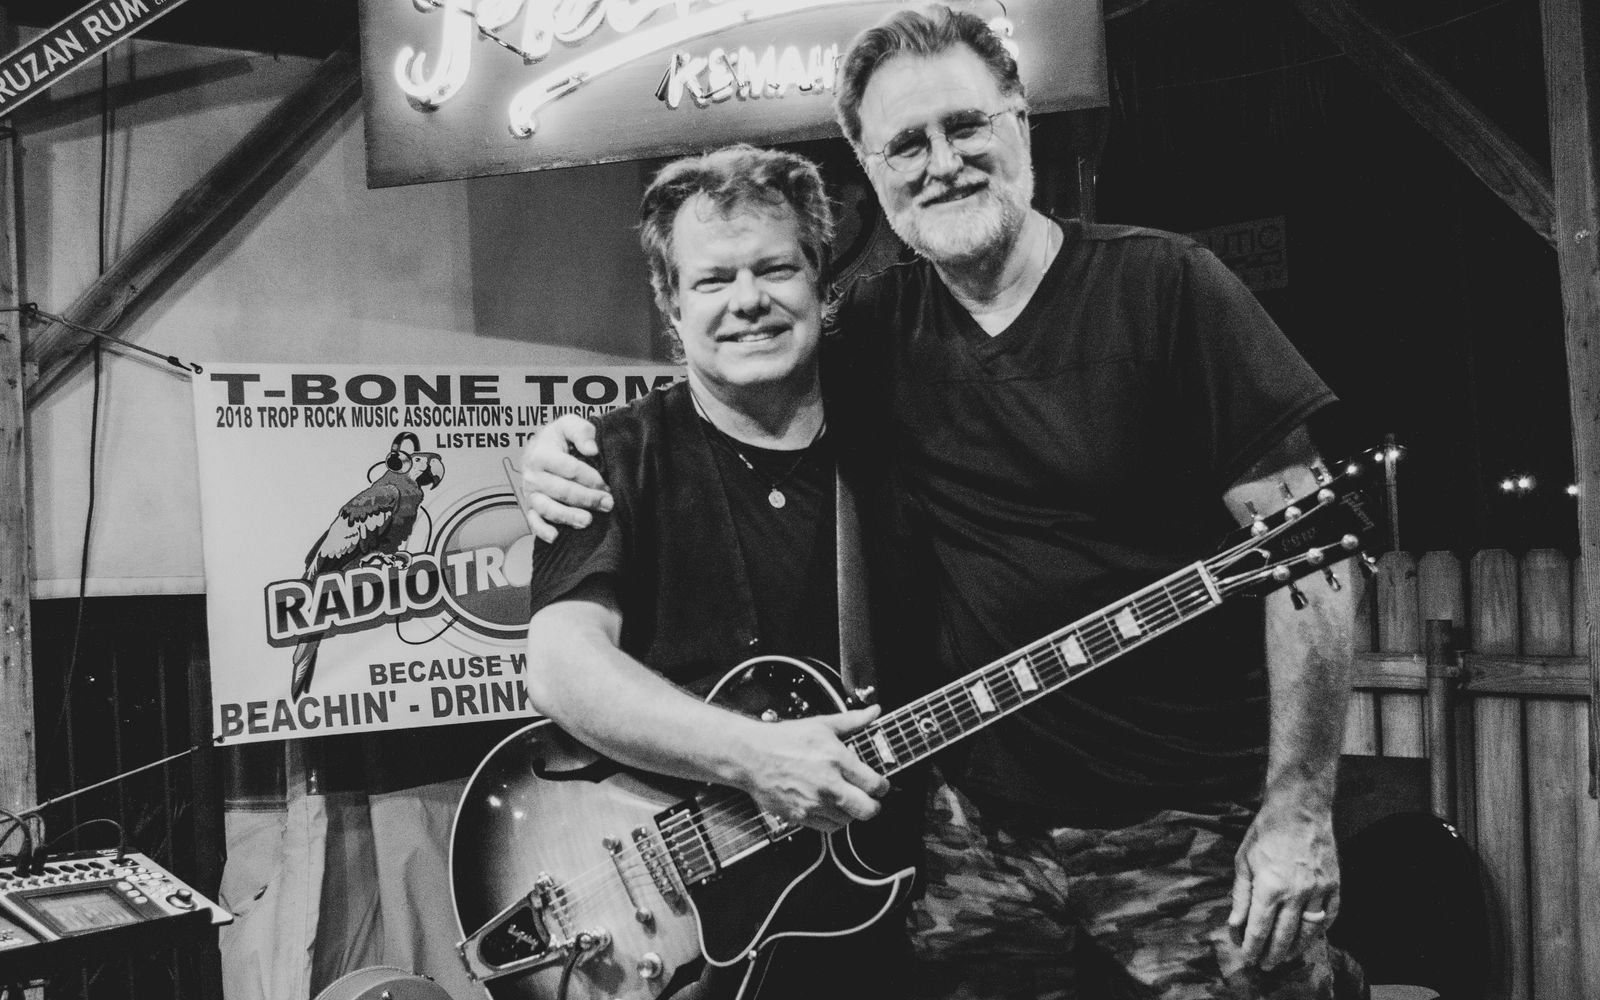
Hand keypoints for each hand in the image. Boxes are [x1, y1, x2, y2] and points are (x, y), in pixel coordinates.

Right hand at [517, 415, 612, 540]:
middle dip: (587, 498)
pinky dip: (543, 530)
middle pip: (561, 490)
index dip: (590, 478)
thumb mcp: (568, 425)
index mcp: (541, 454)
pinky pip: (533, 522)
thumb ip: (581, 430)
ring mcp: (531, 493)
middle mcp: (533, 475)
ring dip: (568, 516)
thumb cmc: (556, 439)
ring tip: (587, 520)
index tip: (606, 484)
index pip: (569, 469)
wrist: (539, 447)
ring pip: (548, 508)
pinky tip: (556, 536)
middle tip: (607, 503)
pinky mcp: (531, 507)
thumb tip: (592, 449)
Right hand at [738, 706, 890, 832]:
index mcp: (836, 760)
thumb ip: (852, 721)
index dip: (883, 787)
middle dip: (874, 805)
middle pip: (868, 810)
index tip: (880, 785)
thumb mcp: (822, 724)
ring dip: (851, 812)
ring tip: (845, 799)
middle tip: (870, 798)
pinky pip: (828, 828)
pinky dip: (833, 820)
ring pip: (848, 821)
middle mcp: (828, 785)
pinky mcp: (801, 817)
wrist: (751, 756)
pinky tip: (829, 806)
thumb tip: (874, 712)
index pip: (875, 784)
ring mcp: (814, 804)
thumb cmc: (783, 740)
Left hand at [1227, 793, 1340, 969]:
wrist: (1299, 809)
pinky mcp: (1334, 884)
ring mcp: (1318, 890)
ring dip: (1297, 948)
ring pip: (1309, 930)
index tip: (1248, 957)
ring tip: (1287, 956)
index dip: (1252, 947)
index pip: (1259, 929)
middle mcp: (1296, 894)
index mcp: (1270, 888)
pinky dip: (1321, 928)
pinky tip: (1312, 935)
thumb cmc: (1265, 832)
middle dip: (1273, 954)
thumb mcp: (1244, 861)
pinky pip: (1330, 914)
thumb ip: (1241, 896)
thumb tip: (1235, 924)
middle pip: (1284, 935)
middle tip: (1266, 965)